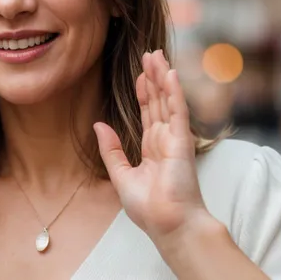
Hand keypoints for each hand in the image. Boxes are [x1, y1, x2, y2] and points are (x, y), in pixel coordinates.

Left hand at [94, 50, 211, 245]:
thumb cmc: (149, 209)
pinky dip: (174, 92)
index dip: (144, 92)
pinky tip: (171, 73)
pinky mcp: (182, 141)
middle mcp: (166, 140)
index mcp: (153, 148)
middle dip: (154, 77)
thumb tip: (98, 124)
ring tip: (157, 55)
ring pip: (168, 100)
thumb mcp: (121, 175)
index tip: (140, 74)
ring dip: (163, 77)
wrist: (168, 225)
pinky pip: (178, 111)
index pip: (149, 113)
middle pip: (159, 101)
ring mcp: (175, 139)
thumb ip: (111, 149)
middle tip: (151, 53)